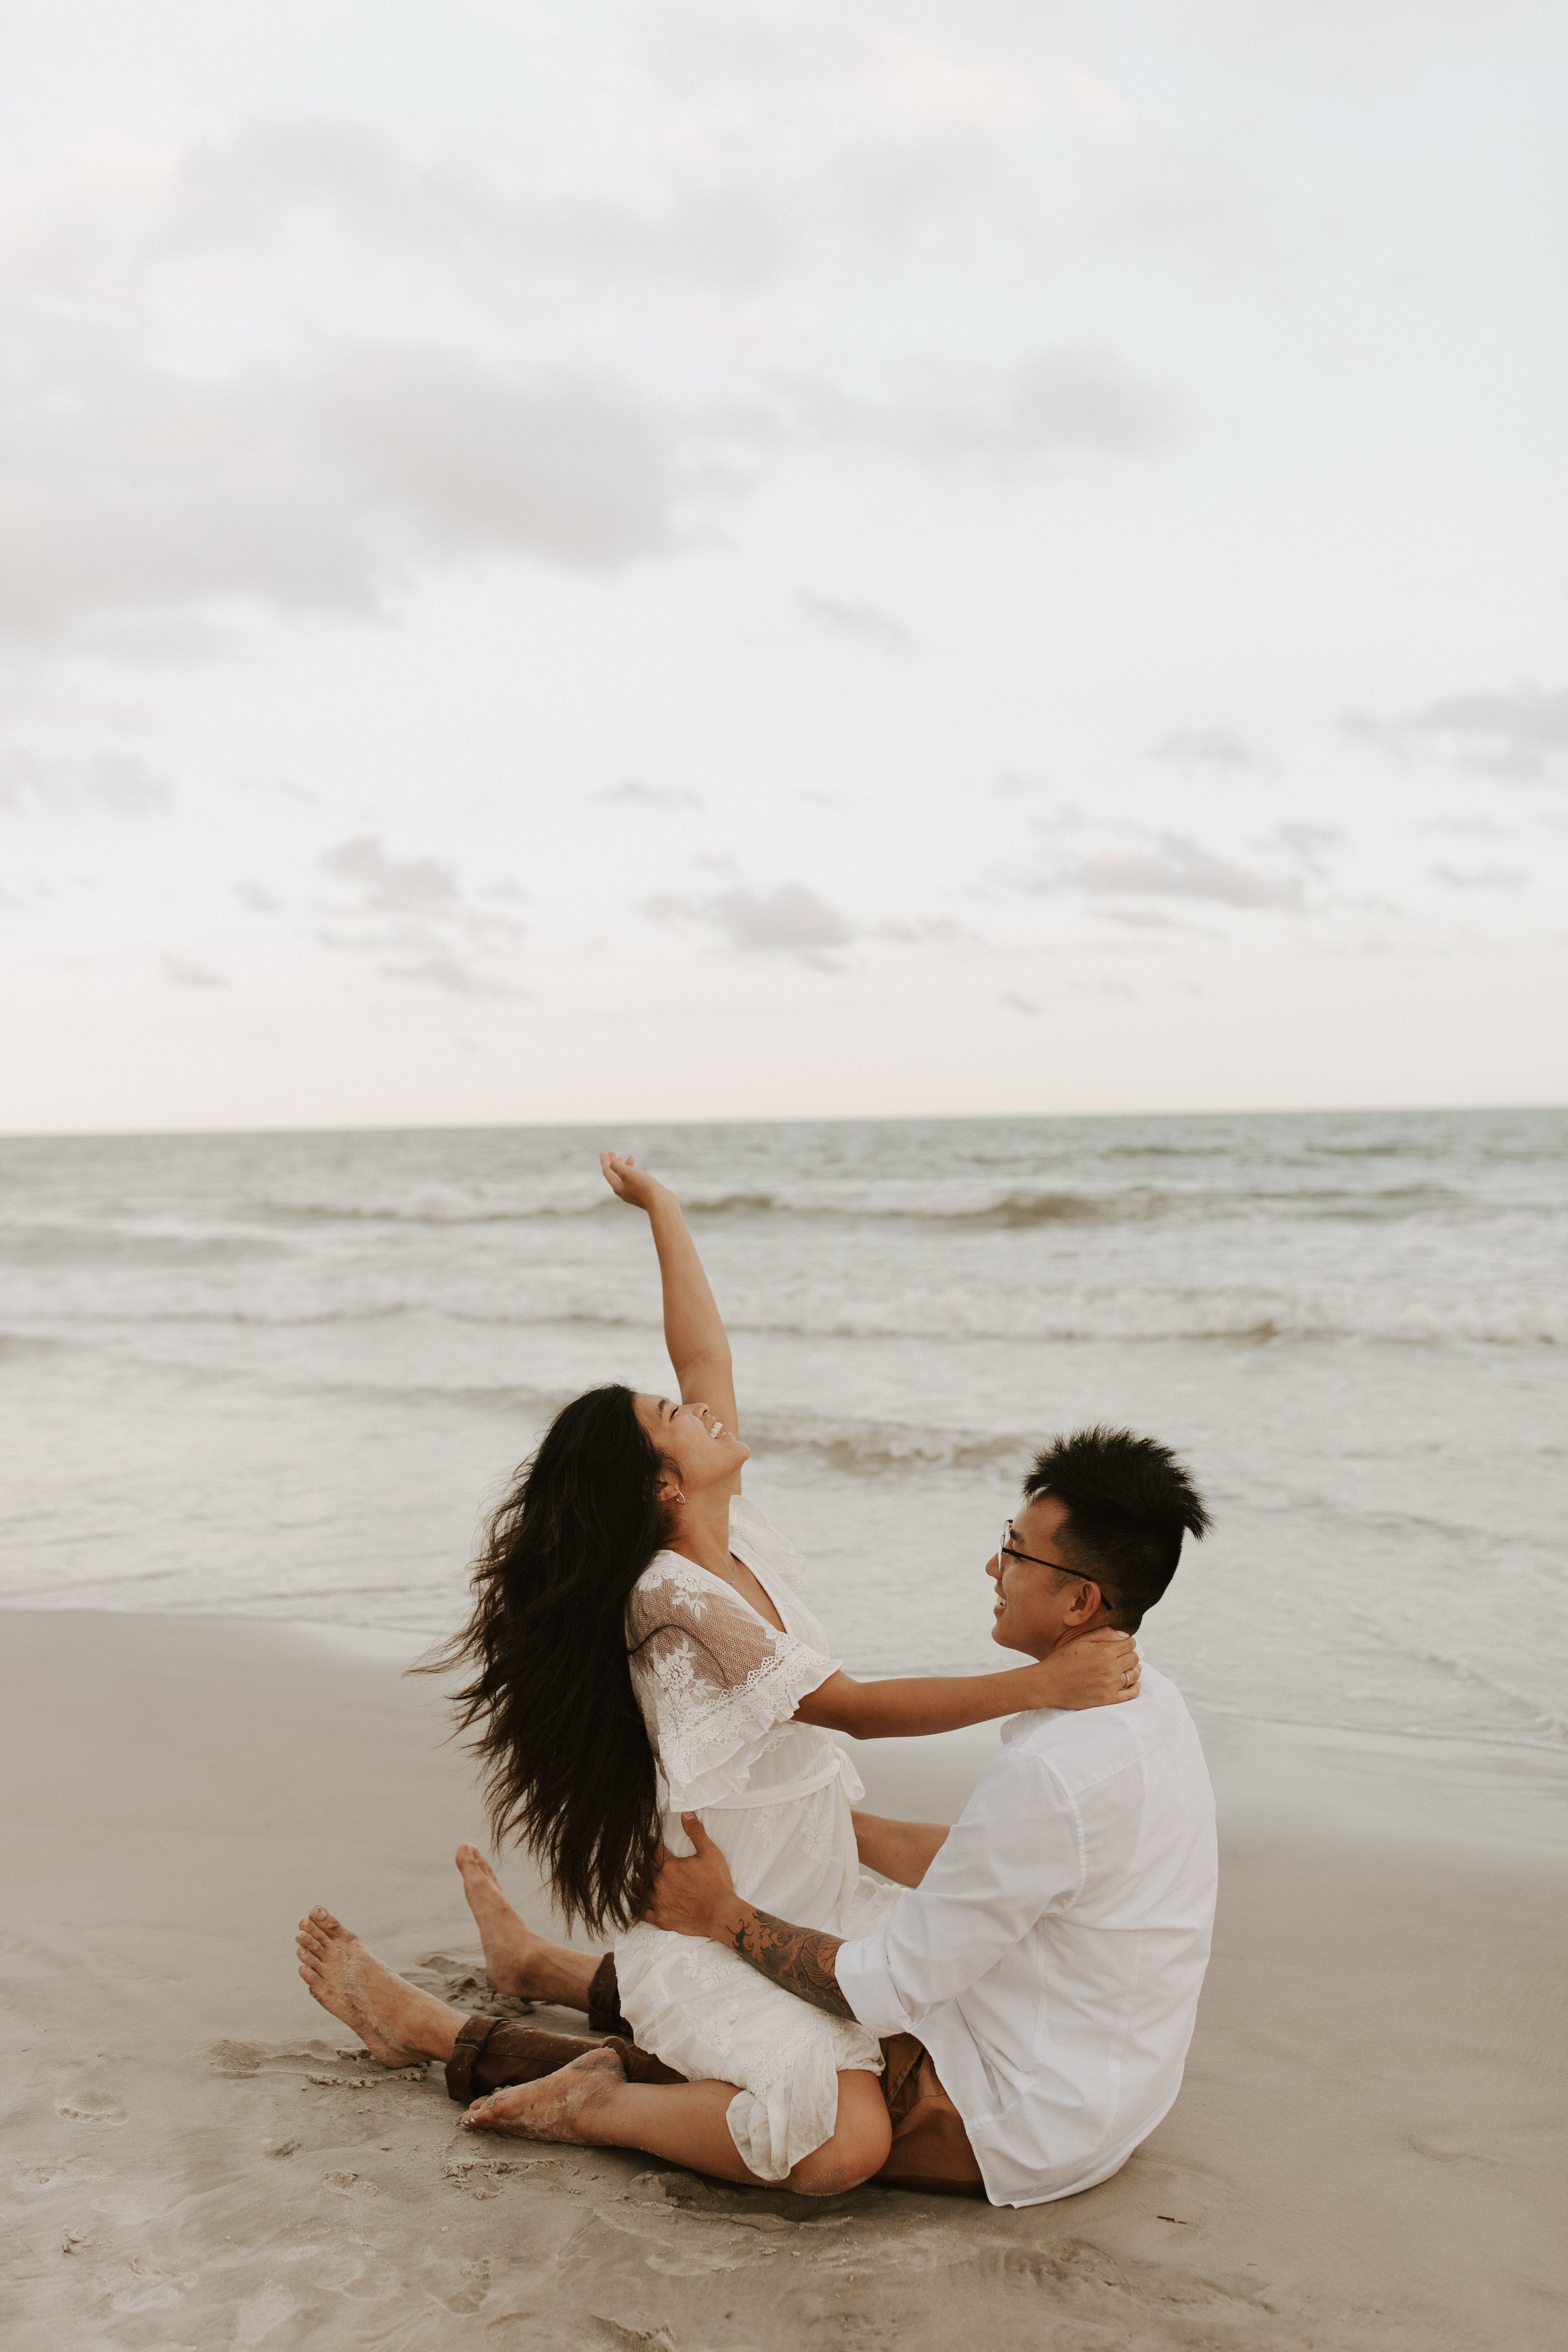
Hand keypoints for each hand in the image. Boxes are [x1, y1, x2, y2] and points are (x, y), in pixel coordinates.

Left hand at [600, 1151, 674, 1214]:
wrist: (660, 1203)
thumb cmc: (643, 1186)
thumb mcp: (626, 1172)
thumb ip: (616, 1166)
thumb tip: (615, 1162)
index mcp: (617, 1187)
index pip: (607, 1172)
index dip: (604, 1161)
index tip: (602, 1152)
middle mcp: (624, 1191)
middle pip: (615, 1175)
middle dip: (614, 1163)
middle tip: (613, 1153)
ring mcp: (635, 1194)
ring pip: (627, 1178)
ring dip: (627, 1166)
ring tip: (631, 1158)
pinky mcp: (645, 1194)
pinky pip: (639, 1181)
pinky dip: (638, 1173)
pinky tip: (644, 1170)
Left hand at [640, 1814, 737, 1941]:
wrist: (721, 1913)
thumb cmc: (716, 1883)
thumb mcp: (710, 1852)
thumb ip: (696, 1832)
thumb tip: (686, 1814)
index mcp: (670, 1866)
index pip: (654, 1850)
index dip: (650, 1843)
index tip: (647, 1840)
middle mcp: (660, 1883)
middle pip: (643, 1869)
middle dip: (640, 1862)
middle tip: (636, 1858)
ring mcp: (659, 1902)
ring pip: (640, 1890)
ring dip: (636, 1883)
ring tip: (633, 1879)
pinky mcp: (661, 1918)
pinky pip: (643, 1913)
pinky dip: (637, 1908)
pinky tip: (634, 1905)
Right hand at [1021, 1628, 1139, 1709]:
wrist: (1048, 1683)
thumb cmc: (1062, 1660)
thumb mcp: (1080, 1640)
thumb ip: (1104, 1635)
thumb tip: (1125, 1636)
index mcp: (1104, 1651)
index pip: (1130, 1644)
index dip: (1129, 1643)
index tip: (1125, 1646)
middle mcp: (1110, 1667)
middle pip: (1134, 1659)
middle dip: (1131, 1656)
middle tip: (1124, 1657)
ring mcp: (1110, 1684)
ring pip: (1134, 1675)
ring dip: (1134, 1671)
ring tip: (1128, 1669)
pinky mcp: (1108, 1699)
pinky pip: (1131, 1694)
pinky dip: (1135, 1688)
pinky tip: (1134, 1684)